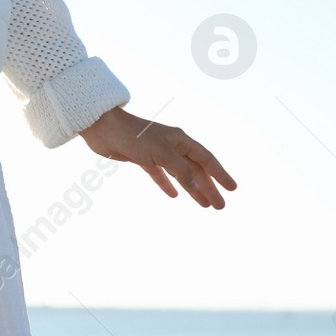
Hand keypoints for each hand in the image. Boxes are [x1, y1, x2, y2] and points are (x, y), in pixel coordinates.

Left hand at [80, 106, 237, 208]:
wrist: (102, 128)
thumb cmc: (133, 136)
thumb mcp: (161, 154)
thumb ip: (181, 170)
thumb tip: (198, 187)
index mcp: (180, 139)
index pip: (206, 159)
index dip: (220, 174)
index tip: (233, 189)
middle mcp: (171, 145)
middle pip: (195, 169)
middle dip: (209, 187)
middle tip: (220, 206)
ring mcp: (156, 152)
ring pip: (180, 174)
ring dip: (192, 189)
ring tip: (204, 205)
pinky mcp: (141, 158)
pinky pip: (160, 174)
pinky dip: (167, 184)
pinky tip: (173, 195)